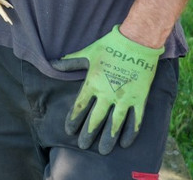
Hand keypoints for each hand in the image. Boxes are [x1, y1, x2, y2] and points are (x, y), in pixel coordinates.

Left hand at [49, 26, 161, 154]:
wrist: (137, 41)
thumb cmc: (111, 45)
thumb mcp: (88, 53)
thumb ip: (71, 62)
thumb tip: (52, 63)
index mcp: (93, 83)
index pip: (80, 107)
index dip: (73, 120)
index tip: (69, 131)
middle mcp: (107, 94)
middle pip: (95, 120)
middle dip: (88, 134)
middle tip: (83, 146)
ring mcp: (124, 98)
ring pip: (114, 124)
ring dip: (108, 139)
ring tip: (102, 151)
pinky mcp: (139, 98)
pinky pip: (135, 120)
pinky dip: (130, 133)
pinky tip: (125, 143)